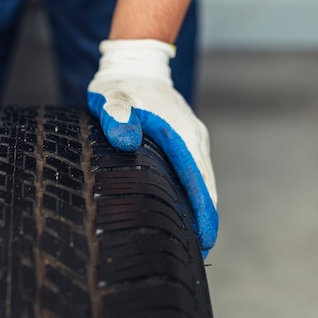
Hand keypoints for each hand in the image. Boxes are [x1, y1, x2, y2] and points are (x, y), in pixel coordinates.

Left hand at [87, 39, 217, 255]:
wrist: (134, 64)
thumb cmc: (121, 84)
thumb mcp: (112, 98)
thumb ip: (116, 117)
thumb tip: (126, 139)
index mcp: (182, 135)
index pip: (197, 182)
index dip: (203, 214)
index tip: (205, 242)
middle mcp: (194, 139)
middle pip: (205, 187)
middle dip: (204, 219)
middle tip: (197, 252)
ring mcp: (191, 139)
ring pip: (201, 181)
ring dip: (199, 208)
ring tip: (190, 240)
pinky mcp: (184, 140)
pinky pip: (193, 172)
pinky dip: (193, 193)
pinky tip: (181, 210)